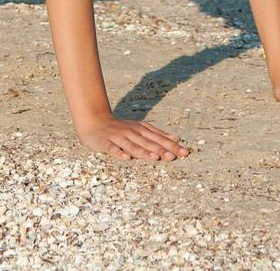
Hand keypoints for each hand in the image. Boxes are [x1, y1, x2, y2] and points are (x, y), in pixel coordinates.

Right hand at [76, 116, 190, 161]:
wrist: (94, 122)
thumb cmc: (120, 129)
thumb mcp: (140, 129)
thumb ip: (157, 134)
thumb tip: (176, 139)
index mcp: (141, 130)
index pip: (159, 138)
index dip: (172, 145)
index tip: (185, 153)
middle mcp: (132, 132)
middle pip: (148, 142)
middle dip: (161, 149)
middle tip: (174, 157)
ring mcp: (118, 137)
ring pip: (132, 145)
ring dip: (143, 152)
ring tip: (155, 158)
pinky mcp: (105, 142)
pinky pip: (112, 148)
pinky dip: (118, 152)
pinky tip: (125, 158)